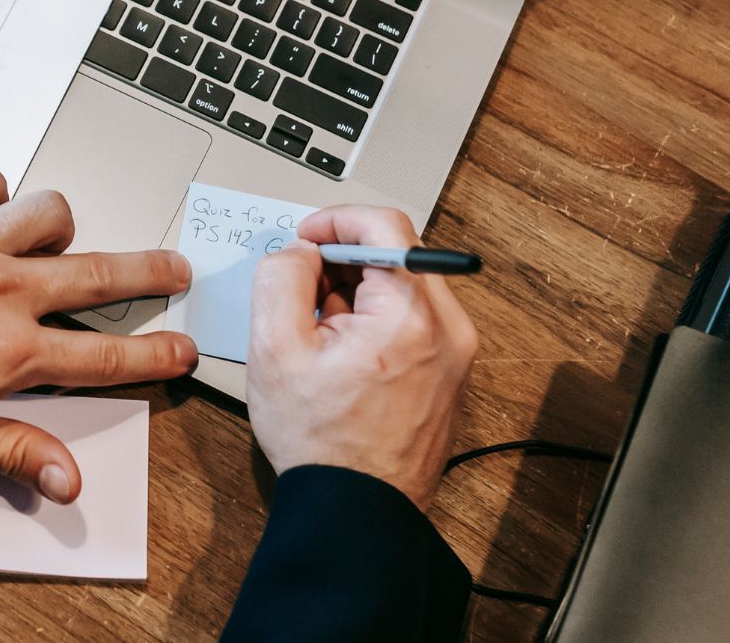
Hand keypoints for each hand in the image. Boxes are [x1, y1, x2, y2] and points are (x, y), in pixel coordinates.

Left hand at [0, 166, 195, 503]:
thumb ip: (9, 449)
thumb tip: (66, 479)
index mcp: (8, 352)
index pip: (106, 355)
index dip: (154, 356)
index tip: (182, 350)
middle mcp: (1, 288)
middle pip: (103, 272)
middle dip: (152, 272)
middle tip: (175, 269)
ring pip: (51, 212)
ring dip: (57, 228)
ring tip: (49, 242)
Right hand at [245, 205, 477, 510]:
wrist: (357, 508)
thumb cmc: (322, 442)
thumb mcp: (274, 348)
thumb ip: (280, 278)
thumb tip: (299, 252)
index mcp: (411, 315)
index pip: (384, 224)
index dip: (334, 220)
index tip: (305, 239)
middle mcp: (448, 329)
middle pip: (397, 253)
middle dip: (343, 260)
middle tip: (303, 290)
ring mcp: (455, 353)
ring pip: (403, 285)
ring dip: (358, 290)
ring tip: (321, 332)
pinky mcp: (450, 371)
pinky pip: (413, 318)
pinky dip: (376, 318)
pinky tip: (343, 352)